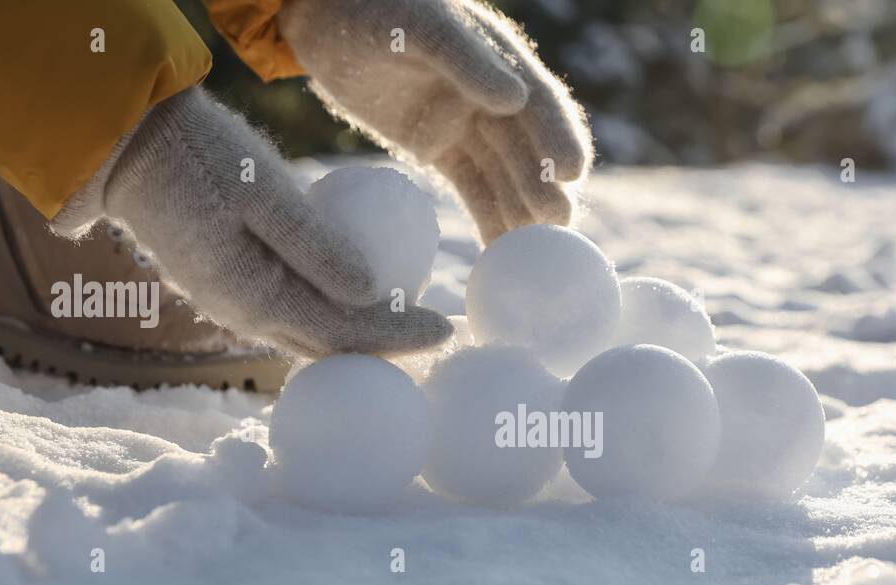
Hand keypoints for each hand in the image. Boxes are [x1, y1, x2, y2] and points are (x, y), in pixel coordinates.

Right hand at [51, 88, 451, 357]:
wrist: (126, 146)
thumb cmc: (199, 157)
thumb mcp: (264, 191)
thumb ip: (316, 245)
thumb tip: (372, 295)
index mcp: (257, 299)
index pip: (347, 335)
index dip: (400, 335)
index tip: (447, 328)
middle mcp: (245, 315)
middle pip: (330, 347)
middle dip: (384, 346)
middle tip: (434, 336)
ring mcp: (231, 304)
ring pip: (308, 334)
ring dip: (355, 336)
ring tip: (403, 322)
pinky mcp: (225, 284)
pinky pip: (288, 312)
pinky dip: (326, 314)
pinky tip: (353, 296)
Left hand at [279, 0, 593, 243]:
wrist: (322, 21)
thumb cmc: (372, 10)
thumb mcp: (417, 28)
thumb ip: (465, 61)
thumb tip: (515, 101)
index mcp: (498, 57)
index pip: (539, 102)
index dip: (559, 136)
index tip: (572, 172)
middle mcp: (491, 93)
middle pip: (527, 147)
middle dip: (544, 186)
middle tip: (556, 225)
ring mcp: (466, 123)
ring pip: (504, 174)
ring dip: (522, 210)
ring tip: (533, 250)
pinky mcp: (439, 148)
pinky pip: (473, 188)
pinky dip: (489, 217)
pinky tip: (500, 249)